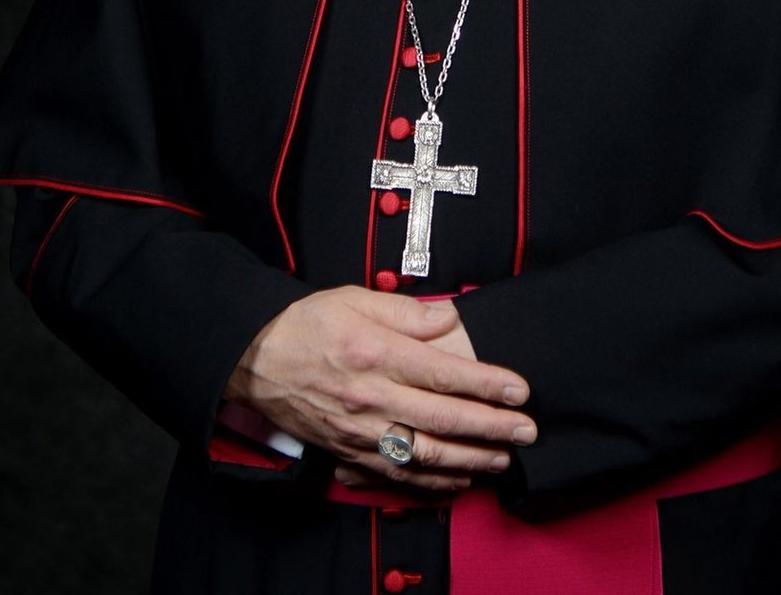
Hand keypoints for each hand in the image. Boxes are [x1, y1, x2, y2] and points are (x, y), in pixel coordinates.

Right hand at [225, 288, 535, 492]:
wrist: (254, 359)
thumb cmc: (305, 325)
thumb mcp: (354, 298)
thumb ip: (406, 311)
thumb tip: (448, 319)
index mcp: (376, 355)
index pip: (444, 374)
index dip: (487, 384)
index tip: (519, 389)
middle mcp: (371, 398)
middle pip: (443, 418)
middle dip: (492, 427)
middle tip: (527, 429)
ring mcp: (360, 431)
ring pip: (425, 454)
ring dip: (471, 458)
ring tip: (504, 456)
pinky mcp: (349, 452)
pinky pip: (398, 474)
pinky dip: (433, 482)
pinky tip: (460, 477)